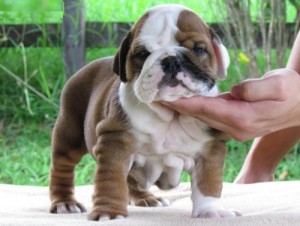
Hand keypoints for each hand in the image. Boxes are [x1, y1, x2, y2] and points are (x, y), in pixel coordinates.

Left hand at [162, 68, 299, 140]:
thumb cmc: (291, 91)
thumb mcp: (278, 84)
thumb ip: (253, 88)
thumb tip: (233, 92)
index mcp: (244, 118)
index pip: (207, 109)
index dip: (185, 104)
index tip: (166, 100)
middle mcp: (235, 127)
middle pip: (201, 116)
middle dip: (179, 108)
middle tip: (158, 99)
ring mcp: (235, 129)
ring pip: (204, 118)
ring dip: (185, 110)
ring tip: (167, 101)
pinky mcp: (235, 125)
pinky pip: (211, 117)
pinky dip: (197, 110)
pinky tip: (186, 104)